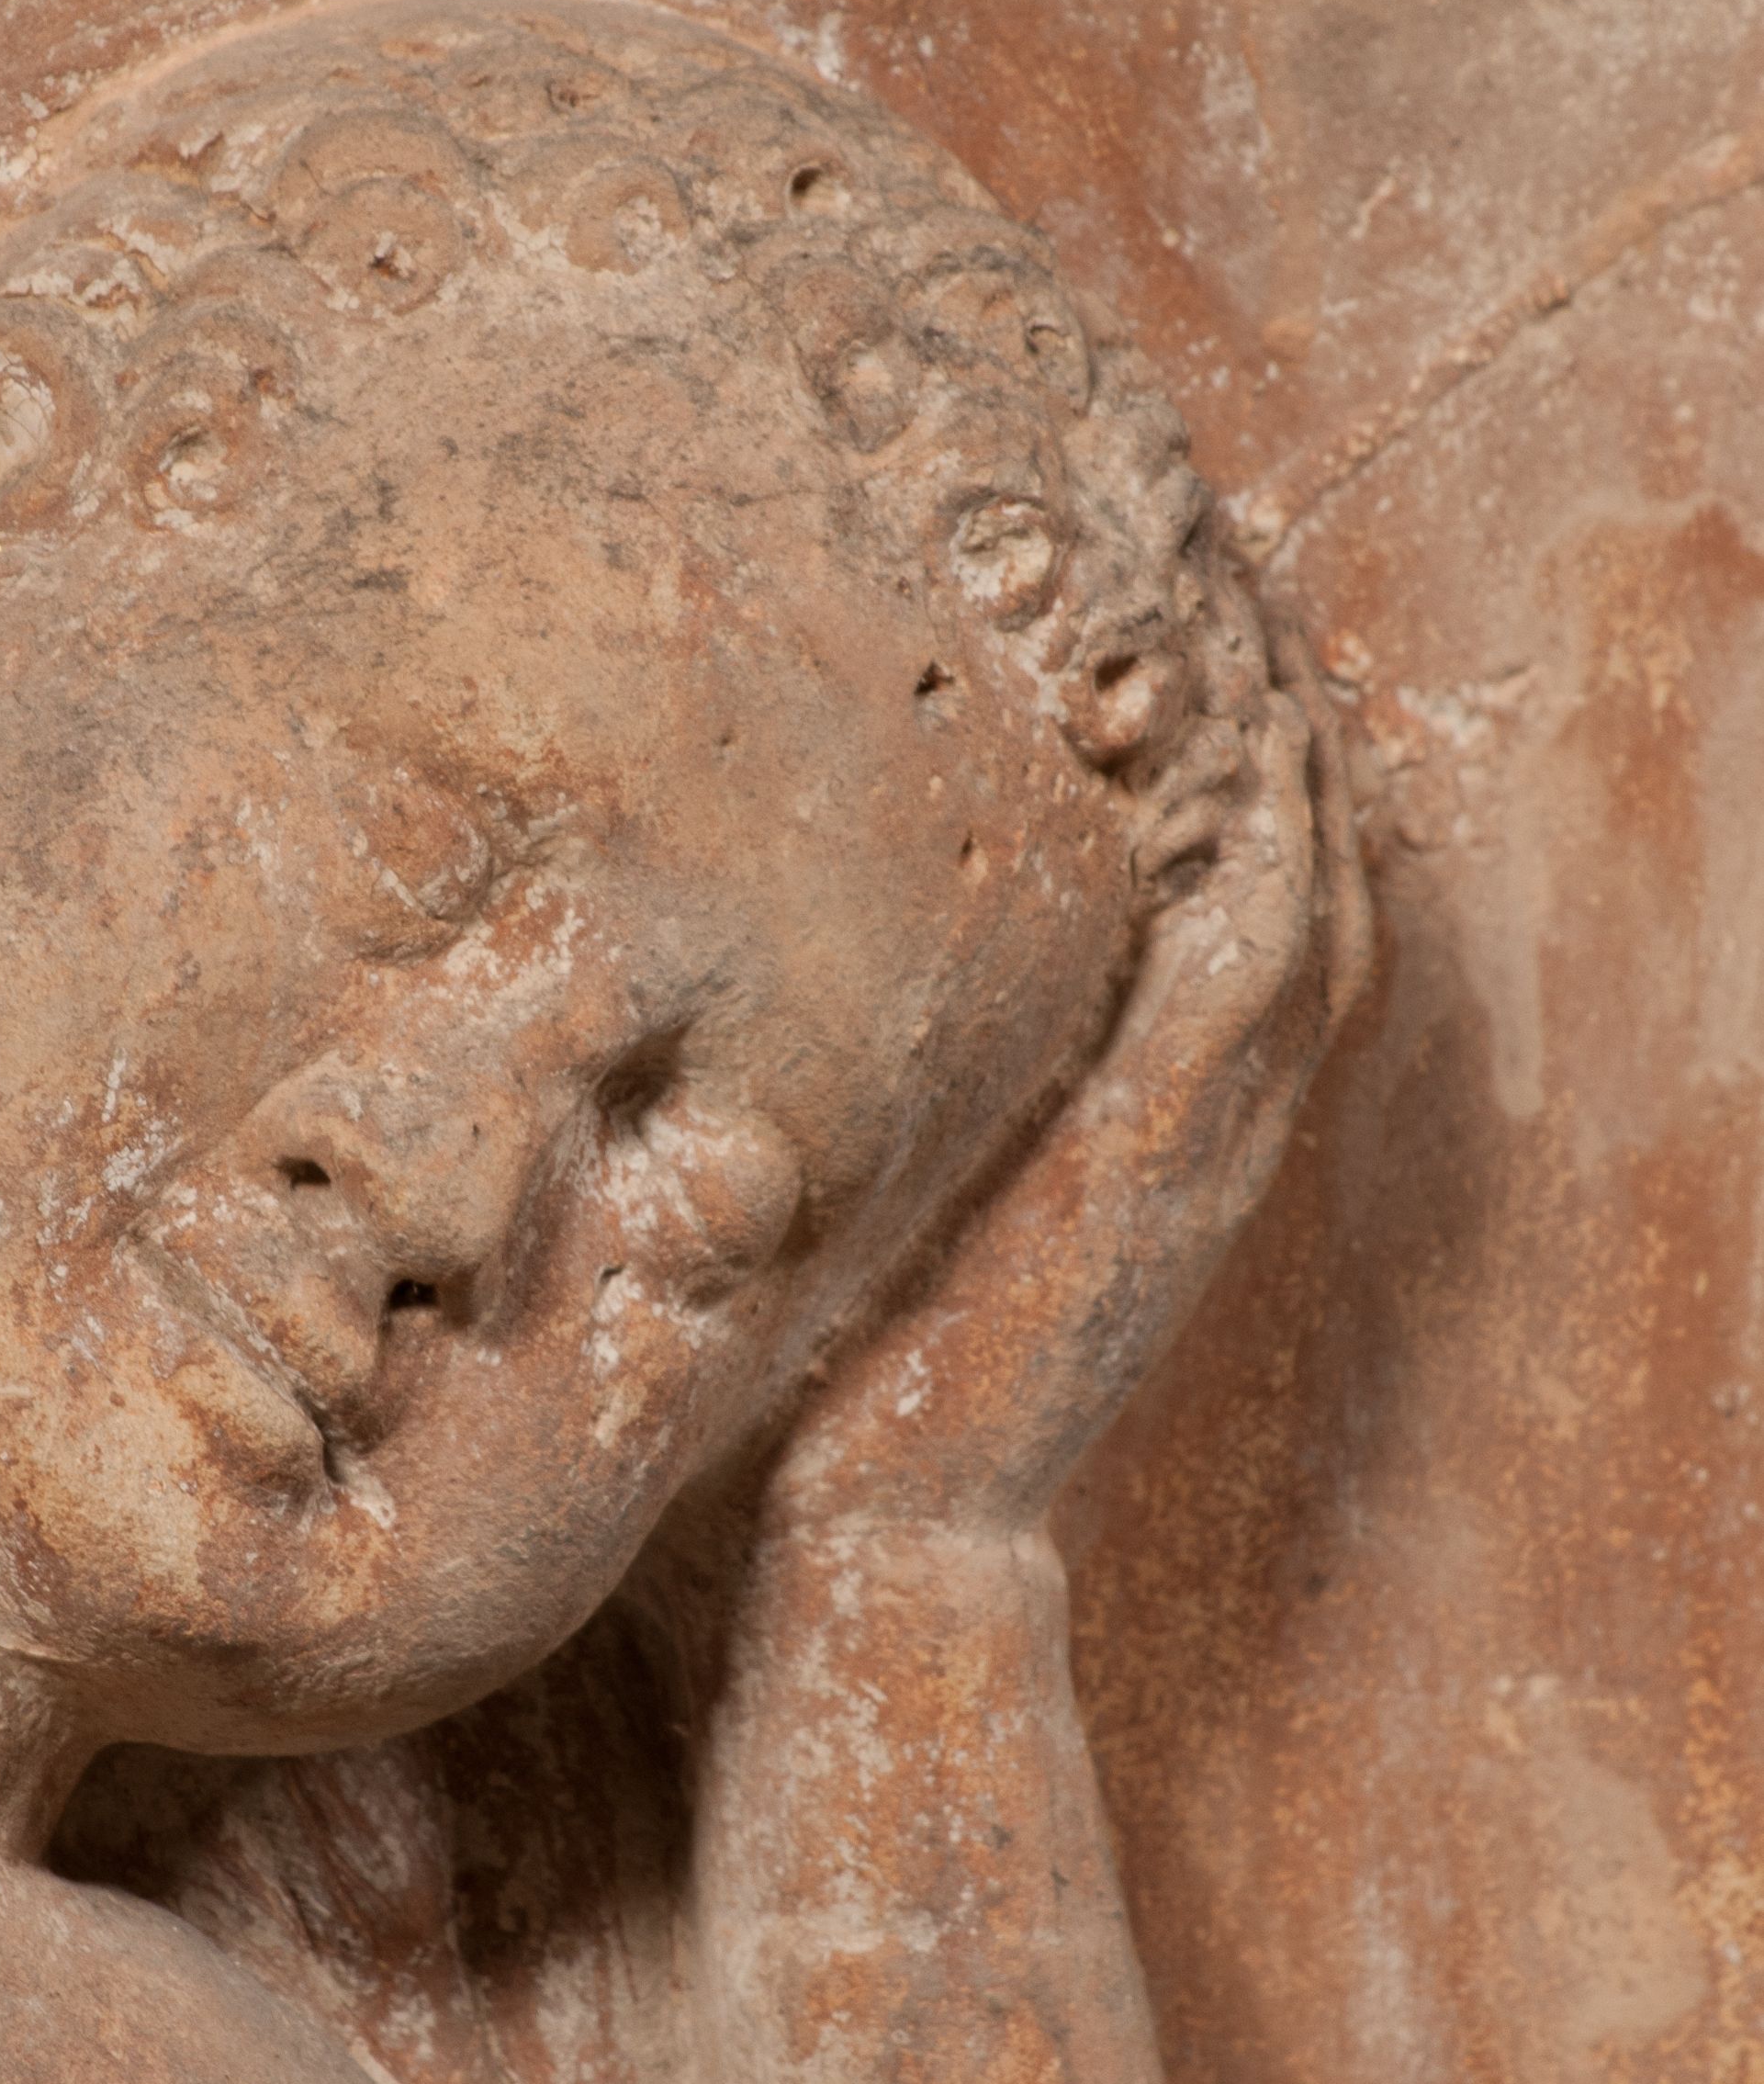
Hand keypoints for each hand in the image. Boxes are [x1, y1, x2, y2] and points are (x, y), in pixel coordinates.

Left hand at [765, 625, 1370, 1543]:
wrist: (883, 1543)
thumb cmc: (848, 1388)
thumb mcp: (895, 1199)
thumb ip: (897, 1088)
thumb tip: (783, 979)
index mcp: (1154, 1117)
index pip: (1238, 885)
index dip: (1221, 745)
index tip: (1157, 617)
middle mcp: (1206, 1113)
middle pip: (1298, 842)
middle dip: (1261, 687)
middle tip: (1201, 540)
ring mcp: (1198, 1127)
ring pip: (1297, 866)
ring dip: (1266, 716)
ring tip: (1207, 567)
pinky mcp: (1162, 1141)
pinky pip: (1253, 934)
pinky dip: (1249, 810)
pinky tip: (1194, 694)